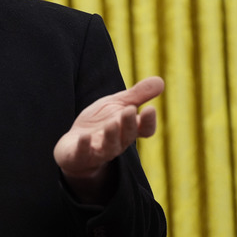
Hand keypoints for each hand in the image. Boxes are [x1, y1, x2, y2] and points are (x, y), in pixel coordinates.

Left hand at [53, 76, 163, 199]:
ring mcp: (99, 151)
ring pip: (109, 147)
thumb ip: (136, 95)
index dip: (148, 122)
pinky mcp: (81, 155)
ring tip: (112, 123)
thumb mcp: (116, 105)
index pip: (144, 129)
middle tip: (129, 110)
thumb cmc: (99, 123)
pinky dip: (84, 146)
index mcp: (127, 129)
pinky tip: (84, 137)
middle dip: (128, 124)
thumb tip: (161, 81)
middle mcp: (117, 142)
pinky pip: (84, 153)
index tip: (150, 109)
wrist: (75, 145)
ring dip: (111, 136)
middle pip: (127, 136)